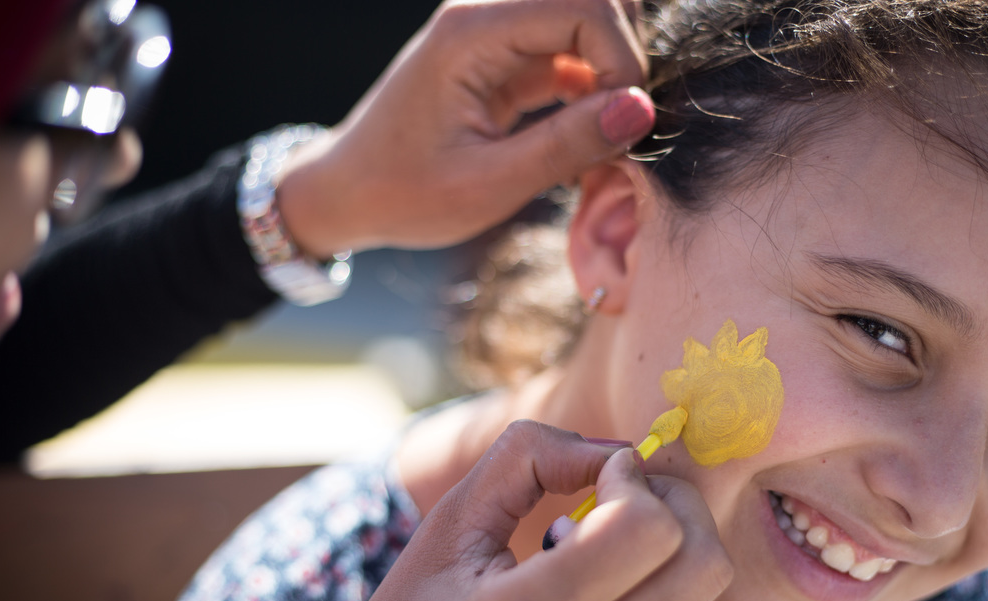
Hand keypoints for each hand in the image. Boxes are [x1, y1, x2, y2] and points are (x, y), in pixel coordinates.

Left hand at [276, 0, 654, 257]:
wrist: (346, 194)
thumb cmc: (403, 194)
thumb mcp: (488, 184)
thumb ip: (566, 145)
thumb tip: (641, 110)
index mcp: (471, 33)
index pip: (586, 4)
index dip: (622, 60)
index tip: (622, 126)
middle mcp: (483, 15)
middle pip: (593, 0)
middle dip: (622, 62)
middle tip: (617, 131)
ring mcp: (494, 34)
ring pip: (586, 26)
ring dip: (608, 78)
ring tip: (600, 140)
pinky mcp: (502, 59)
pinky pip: (568, 55)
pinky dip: (590, 93)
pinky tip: (583, 142)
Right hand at [298, 421, 731, 600]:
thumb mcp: (446, 526)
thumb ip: (526, 460)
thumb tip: (613, 450)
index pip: (646, 529)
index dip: (634, 478)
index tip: (598, 470)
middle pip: (705, 563)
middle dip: (678, 503)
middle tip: (625, 491)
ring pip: (701, 591)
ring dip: (668, 543)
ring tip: (599, 541)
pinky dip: (651, 583)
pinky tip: (592, 587)